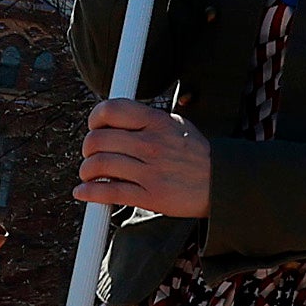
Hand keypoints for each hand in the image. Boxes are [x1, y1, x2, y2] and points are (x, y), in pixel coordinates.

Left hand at [74, 97, 211, 215]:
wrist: (221, 182)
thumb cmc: (196, 153)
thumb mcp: (176, 124)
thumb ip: (146, 120)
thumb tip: (114, 119)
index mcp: (157, 121)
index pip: (112, 109)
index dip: (95, 118)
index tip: (94, 127)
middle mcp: (152, 144)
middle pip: (98, 139)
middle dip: (87, 148)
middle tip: (91, 154)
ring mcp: (150, 171)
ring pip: (99, 165)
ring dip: (86, 171)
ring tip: (89, 174)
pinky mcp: (150, 196)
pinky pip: (109, 192)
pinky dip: (89, 192)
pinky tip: (83, 191)